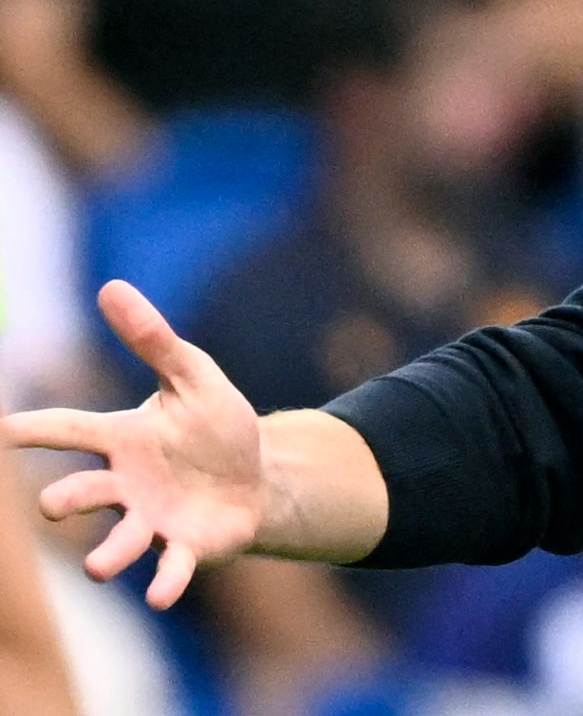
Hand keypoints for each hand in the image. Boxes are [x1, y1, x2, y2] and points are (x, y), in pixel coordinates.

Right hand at [0, 282, 262, 608]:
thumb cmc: (216, 426)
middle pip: (80, 494)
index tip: (0, 432)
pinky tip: (162, 593)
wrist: (259, 477)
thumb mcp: (193, 376)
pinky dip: (165, 582)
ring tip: (98, 566)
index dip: (33, 430)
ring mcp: (152, 520)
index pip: (68, 429)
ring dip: (106, 555)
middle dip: (63, 500)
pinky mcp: (187, 548)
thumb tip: (111, 287)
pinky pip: (170, 568)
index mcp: (122, 438)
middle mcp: (126, 484)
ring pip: (116, 542)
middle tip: (52, 503)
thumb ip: (153, 339)